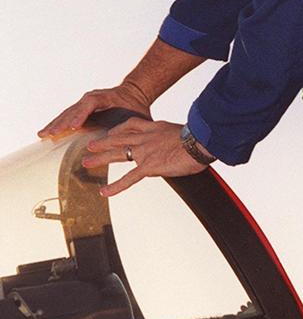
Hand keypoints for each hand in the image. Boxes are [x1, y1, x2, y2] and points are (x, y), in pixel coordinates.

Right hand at [39, 81, 151, 138]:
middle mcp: (91, 98)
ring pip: (67, 113)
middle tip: (50, 134)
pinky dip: (58, 124)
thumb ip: (136, 127)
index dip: (80, 115)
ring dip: (55, 124)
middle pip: (73, 109)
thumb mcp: (139, 117)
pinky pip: (68, 117)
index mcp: (104, 97)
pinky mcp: (81, 110)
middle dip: (61, 122)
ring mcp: (84, 103)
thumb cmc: (138, 107)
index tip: (73, 127)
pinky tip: (47, 133)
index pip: (90, 104)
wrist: (134, 94)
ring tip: (42, 134)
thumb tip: (137, 140)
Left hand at [82, 120, 209, 196]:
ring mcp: (145, 152)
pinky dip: (115, 186)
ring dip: (100, 158)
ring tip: (86, 163)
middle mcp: (146, 138)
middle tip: (89, 146)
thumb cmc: (199, 138)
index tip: (111, 132)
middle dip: (102, 142)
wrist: (200, 143)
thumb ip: (174, 139)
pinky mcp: (148, 166)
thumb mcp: (183, 133)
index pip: (131, 125)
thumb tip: (178, 146)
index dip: (118, 129)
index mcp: (154, 128)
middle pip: (118, 138)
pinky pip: (128, 178)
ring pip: (117, 154)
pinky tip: (104, 192)